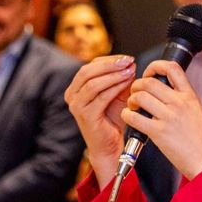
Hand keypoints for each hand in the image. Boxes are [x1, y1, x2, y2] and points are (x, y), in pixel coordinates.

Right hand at [64, 55, 135, 178]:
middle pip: (88, 71)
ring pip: (93, 83)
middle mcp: (72, 95)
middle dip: (110, 64)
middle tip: (127, 61)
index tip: (126, 58)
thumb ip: (121, 79)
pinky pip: (100, 97)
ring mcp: (76, 106)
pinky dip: (114, 87)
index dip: (109, 59)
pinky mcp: (85, 116)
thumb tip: (130, 63)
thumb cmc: (113, 119)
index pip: (90, 66)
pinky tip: (126, 83)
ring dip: (113, 75)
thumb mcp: (117, 94)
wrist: (110, 144)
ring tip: (129, 71)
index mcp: (76, 87)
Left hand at [122, 60, 201, 179]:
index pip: (171, 68)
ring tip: (133, 107)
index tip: (149, 74)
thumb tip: (168, 92)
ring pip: (139, 96)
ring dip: (131, 100)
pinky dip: (127, 115)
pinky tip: (130, 119)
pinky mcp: (159, 132)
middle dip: (136, 86)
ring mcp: (169, 117)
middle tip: (135, 94)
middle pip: (149, 81)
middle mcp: (179, 103)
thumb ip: (184, 100)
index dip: (155, 66)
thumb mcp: (199, 111)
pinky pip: (134, 117)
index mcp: (190, 96)